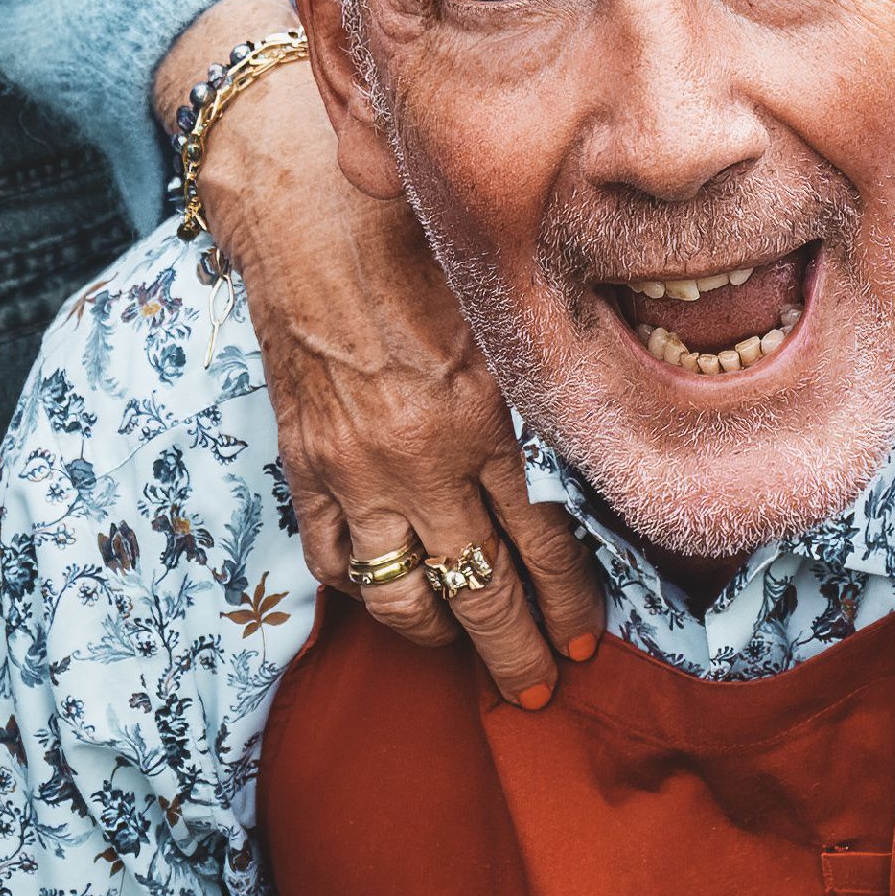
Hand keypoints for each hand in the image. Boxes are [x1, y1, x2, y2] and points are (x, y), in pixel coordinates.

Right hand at [195, 28, 604, 701]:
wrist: (308, 208)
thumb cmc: (419, 237)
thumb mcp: (503, 306)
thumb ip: (541, 381)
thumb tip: (593, 442)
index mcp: (484, 419)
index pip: (540, 544)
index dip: (568, 602)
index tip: (588, 640)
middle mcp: (419, 460)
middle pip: (476, 590)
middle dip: (513, 650)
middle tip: (538, 687)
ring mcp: (353, 471)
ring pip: (399, 594)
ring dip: (438, 638)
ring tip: (466, 657)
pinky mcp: (302, 465)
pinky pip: (331, 557)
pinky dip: (363, 590)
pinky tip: (392, 599)